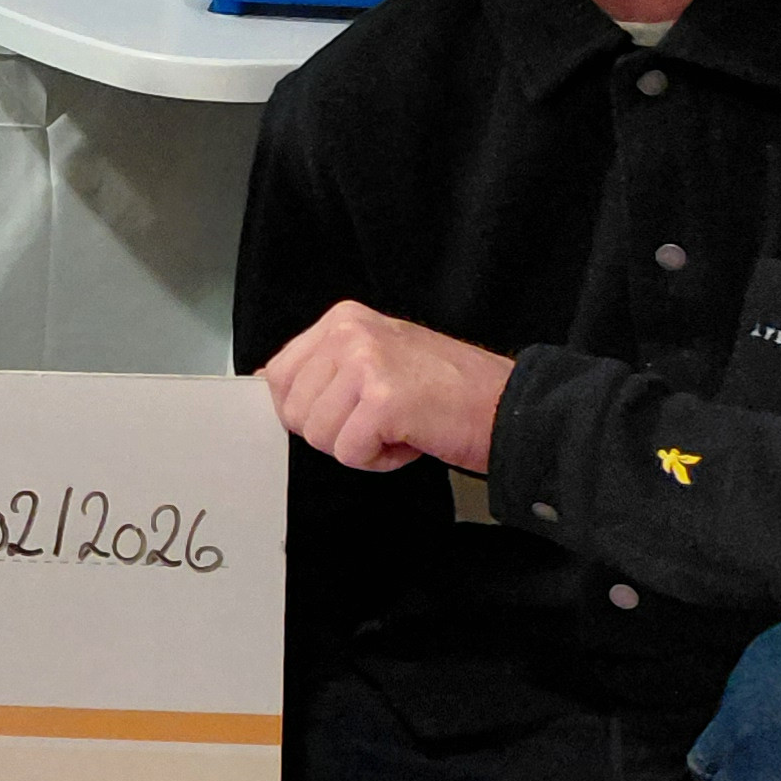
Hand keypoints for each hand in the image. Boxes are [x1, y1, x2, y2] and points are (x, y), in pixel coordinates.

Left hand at [259, 300, 514, 473]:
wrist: (510, 406)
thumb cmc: (448, 390)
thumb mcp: (378, 357)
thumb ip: (326, 365)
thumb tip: (271, 383)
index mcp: (343, 319)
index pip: (279, 374)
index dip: (308, 409)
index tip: (348, 411)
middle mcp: (349, 333)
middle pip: (293, 410)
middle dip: (334, 431)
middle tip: (381, 420)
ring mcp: (365, 364)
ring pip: (318, 436)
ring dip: (359, 446)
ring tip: (400, 426)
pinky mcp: (382, 401)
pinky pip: (350, 454)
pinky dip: (381, 461)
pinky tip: (411, 439)